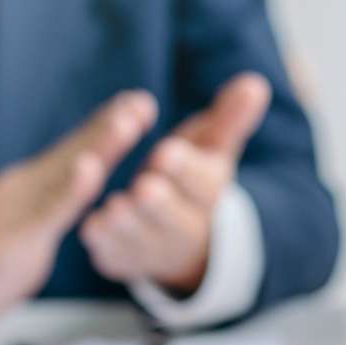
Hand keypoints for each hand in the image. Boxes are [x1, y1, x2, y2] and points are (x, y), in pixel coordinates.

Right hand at [0, 90, 156, 344]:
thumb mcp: (26, 233)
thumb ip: (52, 210)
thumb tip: (78, 192)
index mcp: (28, 187)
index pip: (73, 153)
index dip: (105, 127)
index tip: (140, 102)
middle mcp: (22, 188)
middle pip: (73, 152)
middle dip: (110, 125)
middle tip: (145, 100)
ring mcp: (16, 210)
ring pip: (65, 173)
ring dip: (99, 146)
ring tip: (129, 121)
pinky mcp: (12, 239)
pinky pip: (48, 212)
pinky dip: (72, 190)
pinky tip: (92, 171)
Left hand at [81, 72, 271, 295]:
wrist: (183, 239)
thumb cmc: (191, 180)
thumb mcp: (213, 148)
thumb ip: (230, 119)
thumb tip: (255, 83)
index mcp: (207, 193)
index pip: (201, 183)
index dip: (184, 169)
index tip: (166, 152)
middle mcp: (185, 226)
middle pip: (175, 218)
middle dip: (159, 203)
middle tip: (144, 186)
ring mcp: (155, 249)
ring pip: (142, 240)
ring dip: (128, 225)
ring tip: (114, 207)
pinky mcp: (125, 261)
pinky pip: (115, 257)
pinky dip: (104, 245)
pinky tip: (91, 229)